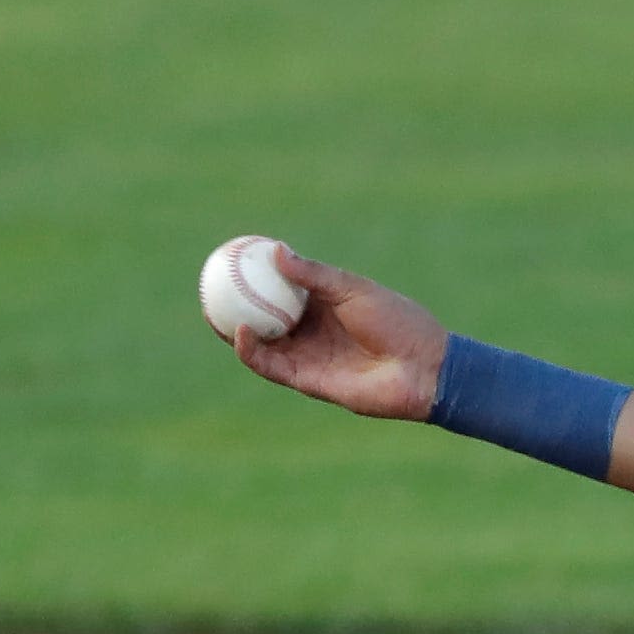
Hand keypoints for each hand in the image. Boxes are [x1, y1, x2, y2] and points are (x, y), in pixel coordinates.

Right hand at [226, 250, 449, 420]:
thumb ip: (313, 274)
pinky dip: (254, 352)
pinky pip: (273, 367)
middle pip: (265, 318)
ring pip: (263, 345)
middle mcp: (313, 331)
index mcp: (324, 304)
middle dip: (236, 307)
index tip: (230, 261)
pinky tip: (242, 332)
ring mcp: (309, 356)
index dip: (255, 279)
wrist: (422, 366)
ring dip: (237, 330)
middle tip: (211, 288)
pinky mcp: (309, 381)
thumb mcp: (352, 289)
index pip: (281, 290)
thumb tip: (275, 252)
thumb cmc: (396, 320)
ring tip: (215, 312)